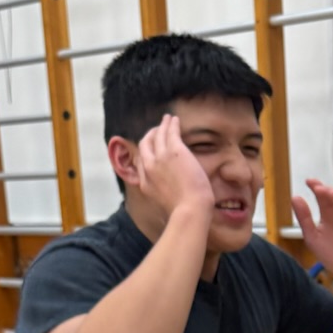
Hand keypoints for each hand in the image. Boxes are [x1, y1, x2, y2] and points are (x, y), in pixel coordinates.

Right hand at [132, 113, 213, 228]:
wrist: (190, 210)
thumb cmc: (183, 213)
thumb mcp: (164, 206)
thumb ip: (161, 198)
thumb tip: (166, 201)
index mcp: (145, 183)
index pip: (142, 162)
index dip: (146, 152)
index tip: (152, 148)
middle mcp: (149, 167)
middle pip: (145, 145)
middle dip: (150, 135)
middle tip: (157, 130)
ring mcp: (160, 158)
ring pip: (157, 135)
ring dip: (162, 125)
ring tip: (167, 119)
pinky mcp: (174, 150)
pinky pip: (171, 131)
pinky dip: (171, 124)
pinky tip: (174, 119)